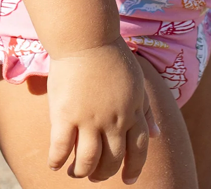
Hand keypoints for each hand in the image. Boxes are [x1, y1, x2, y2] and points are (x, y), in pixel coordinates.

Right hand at [47, 39, 159, 182]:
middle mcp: (113, 119)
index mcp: (132, 110)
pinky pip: (60, 150)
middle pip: (112, 160)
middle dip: (104, 174)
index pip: (139, 149)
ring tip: (76, 171)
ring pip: (87, 162)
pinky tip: (55, 164)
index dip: (134, 168)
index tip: (128, 179)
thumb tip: (156, 135)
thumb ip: (145, 110)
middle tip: (95, 176)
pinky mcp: (64, 115)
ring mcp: (89, 119)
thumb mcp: (135, 82)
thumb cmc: (110, 55)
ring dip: (81, 172)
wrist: (86, 36)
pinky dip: (57, 161)